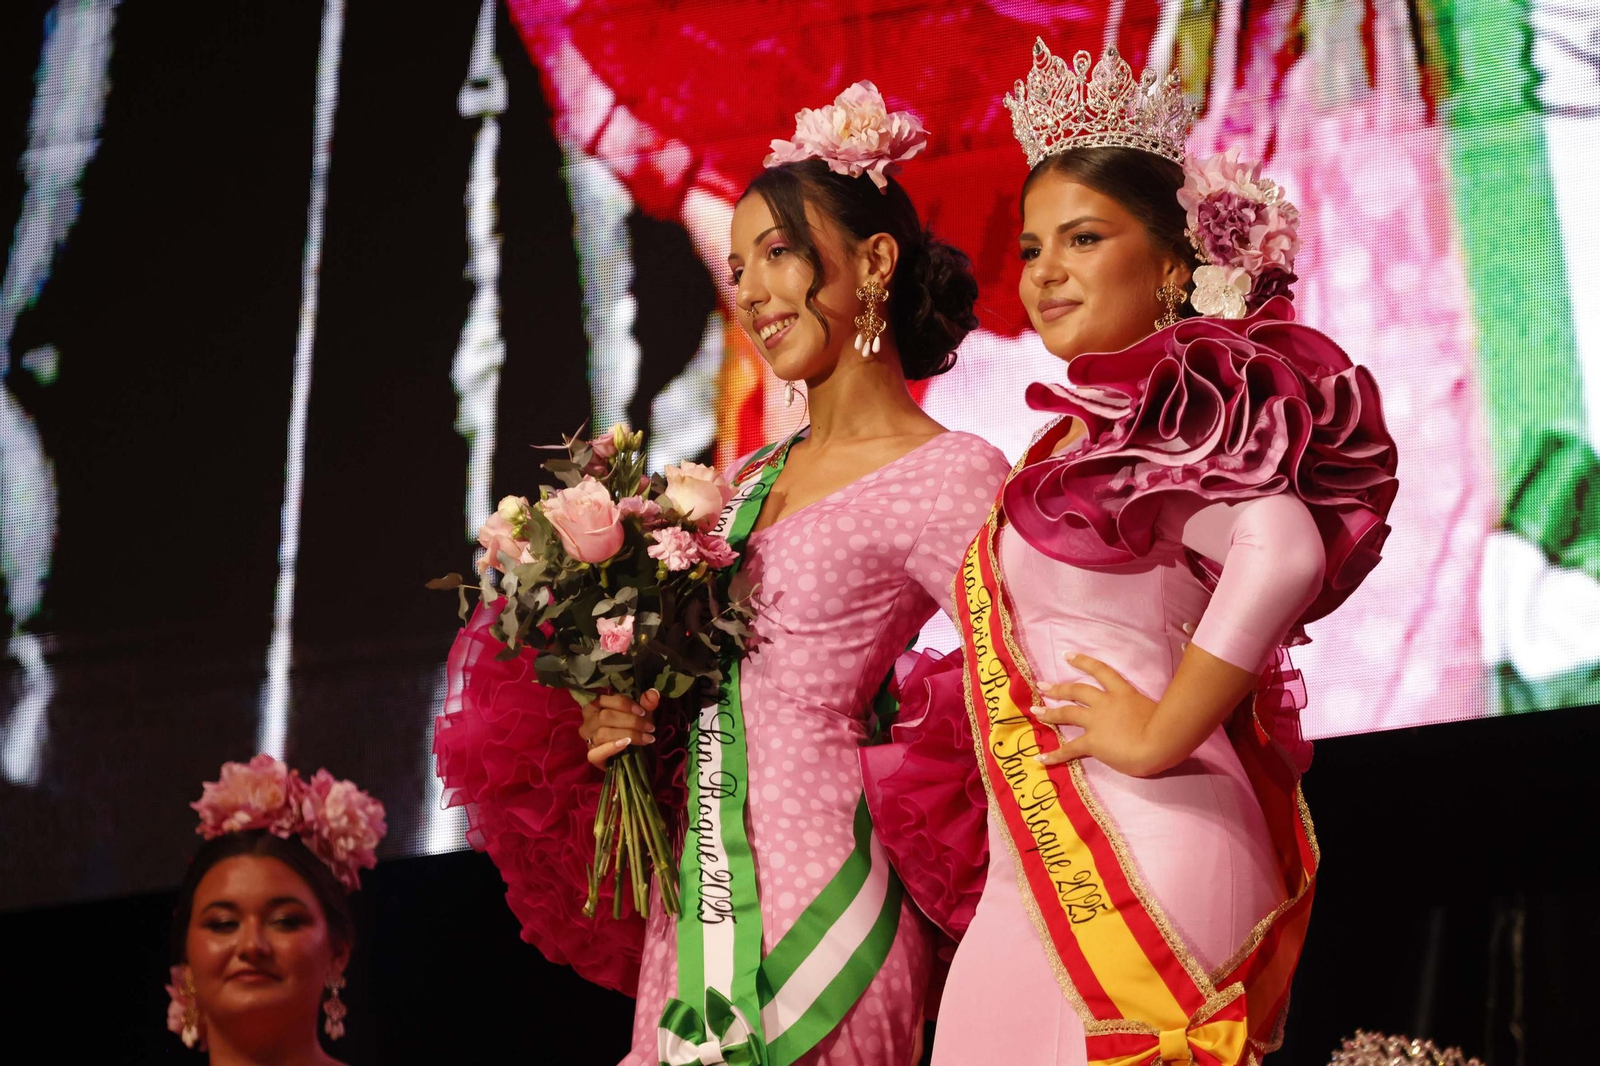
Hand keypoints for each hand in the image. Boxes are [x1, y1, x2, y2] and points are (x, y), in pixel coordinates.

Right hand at [579, 688, 660, 768]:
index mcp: (595, 706)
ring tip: (646, 738)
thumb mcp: (640, 714)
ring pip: (603, 733)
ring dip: (628, 734)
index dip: (625, 705)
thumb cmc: (631, 728)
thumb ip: (646, 704)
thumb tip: (654, 694)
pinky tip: (625, 744)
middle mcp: (588, 721)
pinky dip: (611, 748)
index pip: (605, 700)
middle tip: (650, 728)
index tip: (643, 712)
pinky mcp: (592, 756)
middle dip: (631, 721)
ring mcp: (588, 739)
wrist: (628, 755)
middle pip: (605, 716)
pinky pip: (596, 753)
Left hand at [1033, 654, 1161, 776]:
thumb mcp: (1156, 709)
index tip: (1067, 656)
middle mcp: (1106, 703)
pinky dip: (1054, 754)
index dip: (1082, 662)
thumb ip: (1144, 710)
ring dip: (1050, 712)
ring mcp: (1097, 722)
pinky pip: (1069, 749)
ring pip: (1068, 713)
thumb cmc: (1167, 727)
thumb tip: (1146, 718)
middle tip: (1043, 686)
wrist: (1160, 741)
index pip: (1100, 671)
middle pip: (1077, 690)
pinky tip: (1041, 758)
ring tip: (1035, 712)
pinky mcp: (1092, 742)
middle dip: (1059, 688)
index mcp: (1124, 692)